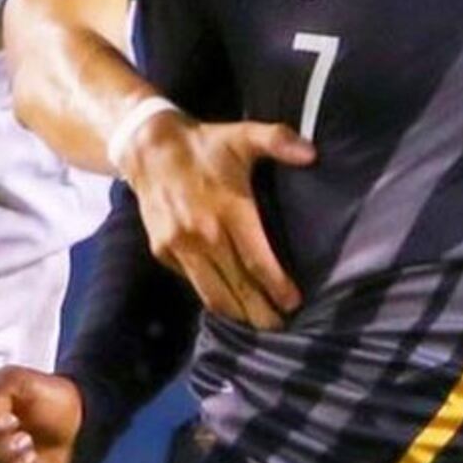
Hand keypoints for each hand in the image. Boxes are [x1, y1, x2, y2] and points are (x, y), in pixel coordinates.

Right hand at [126, 112, 312, 330]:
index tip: (293, 302)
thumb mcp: (243, 136)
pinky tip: (227, 299)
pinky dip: (211, 294)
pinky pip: (192, 281)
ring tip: (255, 322)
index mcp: (229, 209)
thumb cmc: (205, 145)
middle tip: (279, 326)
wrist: (148, 149)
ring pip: (212, 293)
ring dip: (236, 312)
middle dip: (260, 312)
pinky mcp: (163, 252)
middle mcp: (204, 234)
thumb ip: (278, 140)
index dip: (276, 287)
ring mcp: (180, 246)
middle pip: (237, 287)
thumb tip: (313, 154)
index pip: (257, 261)